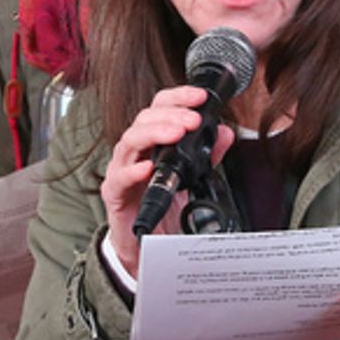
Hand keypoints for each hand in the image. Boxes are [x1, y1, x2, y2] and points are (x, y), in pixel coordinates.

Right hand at [100, 85, 234, 272]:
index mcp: (152, 141)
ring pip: (130, 141)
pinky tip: (147, 168)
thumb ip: (209, 154)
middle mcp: (135, 151)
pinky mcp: (114, 193)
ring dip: (154, 133)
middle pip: (144, 119)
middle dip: (171, 116)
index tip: (200, 97)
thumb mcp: (193, 176)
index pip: (160, 108)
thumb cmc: (163, 205)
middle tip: (193, 121)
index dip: (178, 97)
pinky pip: (119, 178)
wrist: (144, 242)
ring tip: (176, 134)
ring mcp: (122, 170)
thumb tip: (225, 133)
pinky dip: (132, 171)